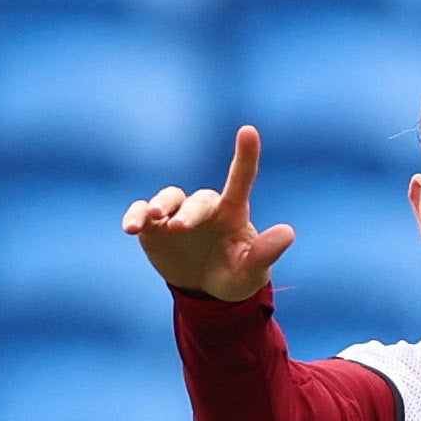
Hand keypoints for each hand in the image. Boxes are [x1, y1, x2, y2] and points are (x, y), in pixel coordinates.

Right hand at [121, 124, 294, 301]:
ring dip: (161, 205)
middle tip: (179, 227)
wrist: (204, 290)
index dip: (245, 156)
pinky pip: (142, 213)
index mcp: (233, 213)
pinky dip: (135, 216)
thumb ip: (266, 253)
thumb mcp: (252, 272)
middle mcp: (205, 208)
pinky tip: (131, 228)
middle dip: (188, 212)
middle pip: (197, 200)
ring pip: (169, 198)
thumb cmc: (235, 276)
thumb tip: (289, 233)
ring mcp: (177, 214)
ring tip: (157, 219)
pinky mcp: (154, 226)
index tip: (248, 130)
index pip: (241, 180)